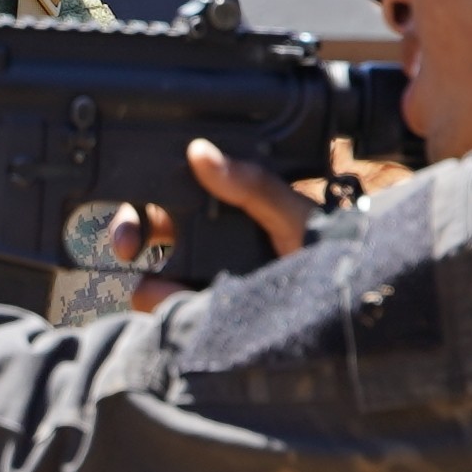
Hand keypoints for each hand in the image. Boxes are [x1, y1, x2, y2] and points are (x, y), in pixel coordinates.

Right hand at [97, 141, 319, 312]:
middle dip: (129, 232)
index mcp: (230, 210)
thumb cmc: (329, 258)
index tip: (140, 199)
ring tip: (168, 291)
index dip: (150, 194)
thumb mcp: (295, 215)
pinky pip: (167, 312)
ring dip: (149, 282)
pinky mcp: (203, 318)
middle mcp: (211, 246)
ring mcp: (204, 285)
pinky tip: (182, 307)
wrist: (345, 314)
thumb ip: (252, 185)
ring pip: (150, 278)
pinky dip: (164, 308)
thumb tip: (201, 153)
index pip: (176, 193)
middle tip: (126, 246)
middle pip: (149, 231)